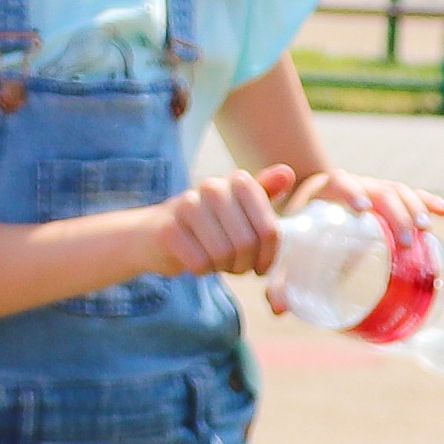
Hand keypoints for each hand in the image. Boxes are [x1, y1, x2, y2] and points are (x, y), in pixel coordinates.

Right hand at [153, 165, 286, 280]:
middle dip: (244, 264)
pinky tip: (196, 261)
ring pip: (223, 254)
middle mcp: (213, 187)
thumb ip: (265, 193)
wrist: (155, 234)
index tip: (261, 265)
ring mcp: (188, 206)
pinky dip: (202, 270)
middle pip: (247, 243)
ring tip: (217, 263)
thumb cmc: (209, 225)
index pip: (269, 230)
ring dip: (223, 268)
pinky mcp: (168, 229)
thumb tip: (288, 174)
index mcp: (238, 181)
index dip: (269, 255)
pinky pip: (200, 263)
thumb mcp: (241, 210)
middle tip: (236, 267)